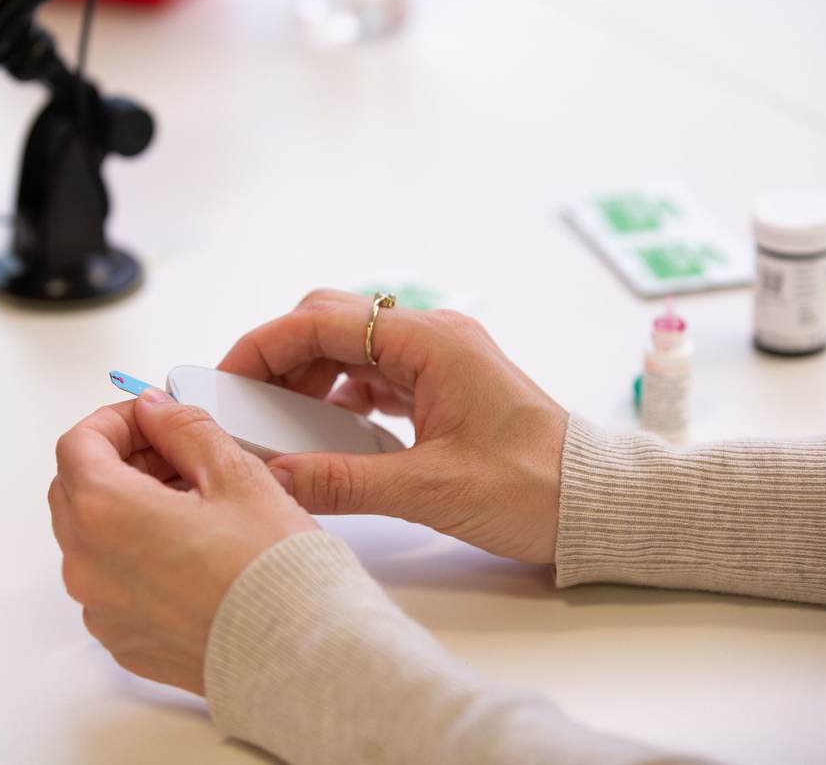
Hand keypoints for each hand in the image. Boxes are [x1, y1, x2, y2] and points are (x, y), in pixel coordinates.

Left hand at [50, 390, 316, 694]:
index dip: (115, 421)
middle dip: (120, 461)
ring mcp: (103, 610)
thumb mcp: (236, 474)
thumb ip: (185, 430)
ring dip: (128, 508)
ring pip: (93, 538)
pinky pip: (112, 583)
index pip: (78, 445)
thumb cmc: (272, 571)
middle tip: (176, 455)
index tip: (151, 418)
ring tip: (195, 503)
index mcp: (106, 513)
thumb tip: (156, 411)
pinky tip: (192, 550)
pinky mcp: (124, 641)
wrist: (300, 655)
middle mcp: (89, 566)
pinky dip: (137, 555)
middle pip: (76, 490)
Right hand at [217, 289, 568, 563]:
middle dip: (281, 356)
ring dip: (308, 377)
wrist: (598, 504)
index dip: (265, 345)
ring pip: (351, 347)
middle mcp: (433, 337)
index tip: (226, 379)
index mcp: (431, 342)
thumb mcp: (432, 491)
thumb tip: (274, 477)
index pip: (323, 320)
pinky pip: (375, 375)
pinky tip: (323, 431)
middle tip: (245, 403)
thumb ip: (345, 482)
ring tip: (277, 422)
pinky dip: (339, 395)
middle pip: (332, 322)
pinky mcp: (443, 386)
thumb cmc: (535, 488)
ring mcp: (439, 360)